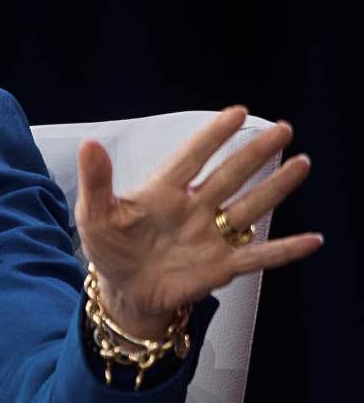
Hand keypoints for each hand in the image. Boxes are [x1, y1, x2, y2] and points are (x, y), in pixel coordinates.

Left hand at [75, 105, 322, 338]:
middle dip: (256, 152)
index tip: (238, 112)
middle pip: (230, 175)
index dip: (214, 135)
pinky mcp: (220, 266)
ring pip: (249, 207)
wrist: (123, 290)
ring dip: (276, 188)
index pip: (192, 157)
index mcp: (163, 191)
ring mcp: (210, 236)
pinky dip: (285, 249)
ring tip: (301, 163)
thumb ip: (96, 181)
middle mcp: (193, 208)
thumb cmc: (109, 247)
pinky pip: (258, 256)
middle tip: (283, 128)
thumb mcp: (95, 214)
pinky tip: (312, 239)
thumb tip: (89, 144)